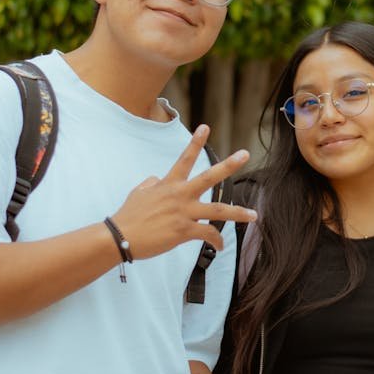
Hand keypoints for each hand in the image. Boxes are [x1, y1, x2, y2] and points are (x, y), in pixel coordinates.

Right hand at [110, 125, 255, 258]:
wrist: (120, 237)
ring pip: (218, 210)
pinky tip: (220, 246)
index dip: (195, 142)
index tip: (205, 127)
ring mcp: (183, 212)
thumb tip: (157, 179)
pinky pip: (207, 234)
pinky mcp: (184, 231)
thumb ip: (152, 183)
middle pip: (209, 177)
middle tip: (245, 154)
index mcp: (169, 184)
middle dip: (229, 165)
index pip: (185, 159)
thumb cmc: (128, 216)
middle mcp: (180, 195)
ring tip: (254, 215)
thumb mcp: (139, 192)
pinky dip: (216, 240)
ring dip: (238, 213)